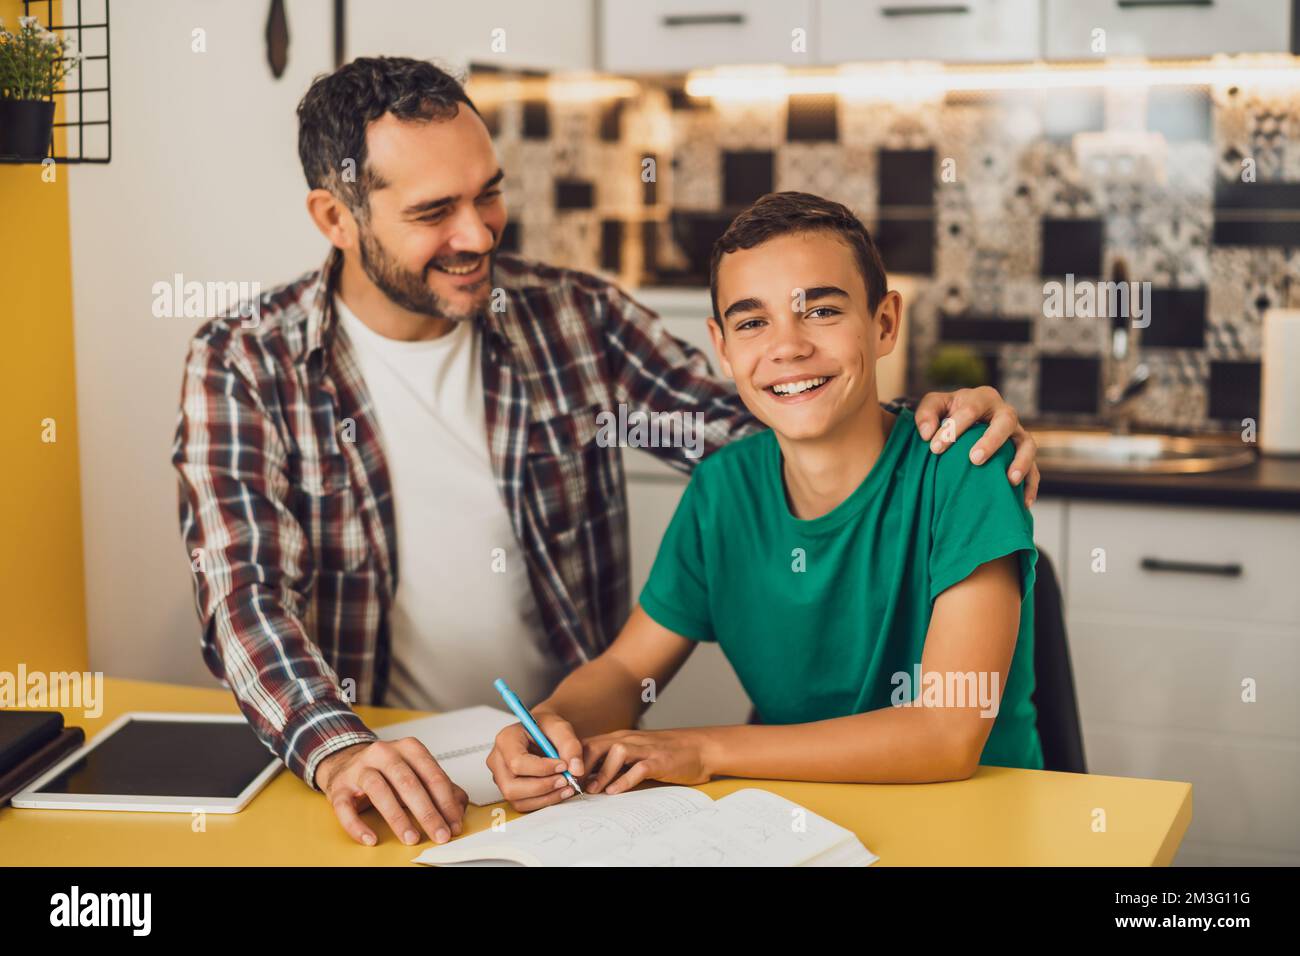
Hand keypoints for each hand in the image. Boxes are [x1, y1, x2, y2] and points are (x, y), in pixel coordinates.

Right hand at [315, 739, 467, 846]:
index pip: (432, 775)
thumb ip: (440, 787)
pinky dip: (357, 826)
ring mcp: (359, 769)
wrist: (345, 762)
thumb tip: (459, 807)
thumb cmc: (387, 771)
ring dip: (398, 818)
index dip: (446, 802)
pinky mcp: (338, 787)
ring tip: (411, 838)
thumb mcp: (416, 772)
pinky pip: (345, 808)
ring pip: (379, 791)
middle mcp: (384, 753)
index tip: (454, 824)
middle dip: (427, 812)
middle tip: (440, 834)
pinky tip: (370, 839)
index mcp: (408, 748)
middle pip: (409, 783)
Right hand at [486, 711, 584, 812]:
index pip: (517, 762)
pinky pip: (524, 804)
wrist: (543, 733)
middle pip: (512, 786)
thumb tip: (576, 770)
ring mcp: (501, 778)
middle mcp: (498, 760)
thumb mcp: (560, 727)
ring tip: (567, 787)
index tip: (563, 766)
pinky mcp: (510, 790)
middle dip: (543, 787)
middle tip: (566, 780)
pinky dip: (544, 801)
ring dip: (545, 797)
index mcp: (505, 740)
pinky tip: (560, 791)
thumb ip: (570, 745)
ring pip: (518, 799)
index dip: (542, 768)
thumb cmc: (546, 728)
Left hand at [582, 728, 711, 795]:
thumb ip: (616, 763)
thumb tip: (591, 780)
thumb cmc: (666, 754)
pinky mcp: (659, 760)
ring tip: (592, 790)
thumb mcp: (637, 754)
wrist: (700, 748)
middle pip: (597, 745)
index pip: (590, 744)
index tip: (564, 778)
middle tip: (572, 784)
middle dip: (581, 764)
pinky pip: (639, 768)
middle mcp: (630, 740)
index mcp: (622, 738)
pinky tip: (615, 791)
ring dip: (601, 772)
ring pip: (615, 753)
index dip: (574, 759)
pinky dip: (625, 780)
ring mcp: (645, 749)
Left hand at [912, 385, 1040, 505]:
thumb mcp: (934, 405)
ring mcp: (1018, 434)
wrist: (966, 420)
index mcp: (982, 398)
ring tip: (1010, 480)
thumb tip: (927, 434)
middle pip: (1006, 421)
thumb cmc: (948, 412)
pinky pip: (1035, 469)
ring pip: (1028, 444)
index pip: (970, 409)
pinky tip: (1023, 502)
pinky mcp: (1023, 454)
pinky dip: (1031, 485)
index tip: (935, 449)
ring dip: (1021, 462)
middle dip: (992, 441)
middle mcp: (1004, 413)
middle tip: (975, 459)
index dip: (954, 428)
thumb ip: (926, 414)